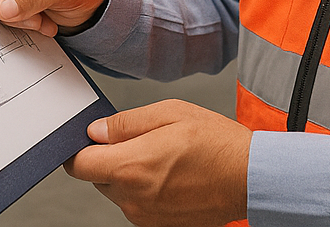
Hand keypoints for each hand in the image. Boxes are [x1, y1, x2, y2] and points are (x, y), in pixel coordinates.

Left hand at [64, 100, 250, 226]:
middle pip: (98, 178)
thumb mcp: (170, 113)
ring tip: (164, 159)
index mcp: (131, 166)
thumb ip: (126, 123)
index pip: (79, 164)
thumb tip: (97, 131)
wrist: (250, 178)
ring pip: (119, 192)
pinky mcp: (160, 226)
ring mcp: (146, 216)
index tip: (93, 140)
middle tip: (142, 143)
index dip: (81, 149)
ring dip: (130, 176)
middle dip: (111, 159)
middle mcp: (133, 198)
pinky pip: (139, 206)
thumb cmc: (216, 143)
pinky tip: (173, 176)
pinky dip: (147, 191)